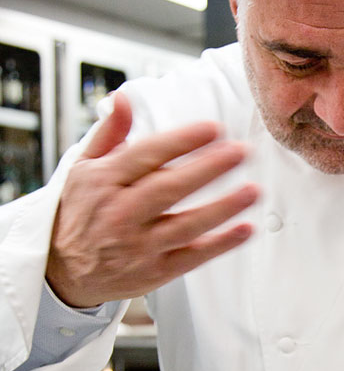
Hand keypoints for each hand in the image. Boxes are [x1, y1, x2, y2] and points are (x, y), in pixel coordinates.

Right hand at [46, 90, 260, 307]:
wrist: (64, 271)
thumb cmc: (80, 213)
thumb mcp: (83, 168)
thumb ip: (109, 133)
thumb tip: (123, 99)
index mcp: (105, 182)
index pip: (146, 156)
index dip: (182, 142)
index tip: (213, 129)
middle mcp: (122, 213)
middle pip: (170, 189)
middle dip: (208, 169)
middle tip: (239, 152)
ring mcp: (139, 245)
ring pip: (186, 224)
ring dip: (223, 208)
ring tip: (252, 190)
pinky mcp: (155, 271)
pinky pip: (193, 257)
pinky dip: (220, 245)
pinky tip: (244, 229)